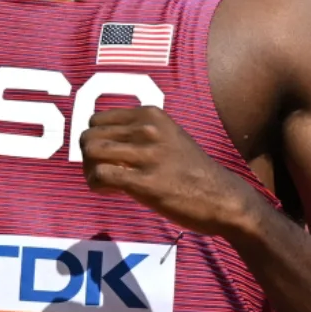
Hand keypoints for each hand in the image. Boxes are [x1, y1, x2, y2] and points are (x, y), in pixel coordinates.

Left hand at [79, 106, 262, 237]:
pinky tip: (110, 192)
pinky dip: (96, 185)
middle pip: (90, 136)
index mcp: (151, 114)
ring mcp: (146, 155)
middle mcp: (147, 129)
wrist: (222, 197)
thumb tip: (103, 141)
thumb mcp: (168, 136)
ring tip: (106, 183)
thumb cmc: (193, 170)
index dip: (96, 140)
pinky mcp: (145, 182)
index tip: (108, 157)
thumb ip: (139, 132)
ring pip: (91, 153)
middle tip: (103, 172)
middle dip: (89, 157)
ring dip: (90, 171)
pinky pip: (101, 175)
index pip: (98, 119)